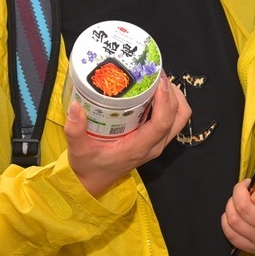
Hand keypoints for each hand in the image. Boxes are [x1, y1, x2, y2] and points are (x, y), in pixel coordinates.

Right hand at [64, 78, 189, 196]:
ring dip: (175, 98)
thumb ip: (75, 129)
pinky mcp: (155, 141)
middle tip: (157, 73)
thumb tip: (76, 106)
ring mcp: (156, 144)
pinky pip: (172, 121)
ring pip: (179, 119)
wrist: (92, 182)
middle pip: (178, 117)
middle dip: (173, 93)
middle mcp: (153, 146)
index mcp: (138, 148)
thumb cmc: (88, 166)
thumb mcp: (78, 149)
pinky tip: (154, 92)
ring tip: (159, 80)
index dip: (164, 101)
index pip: (161, 124)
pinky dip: (170, 104)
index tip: (158, 81)